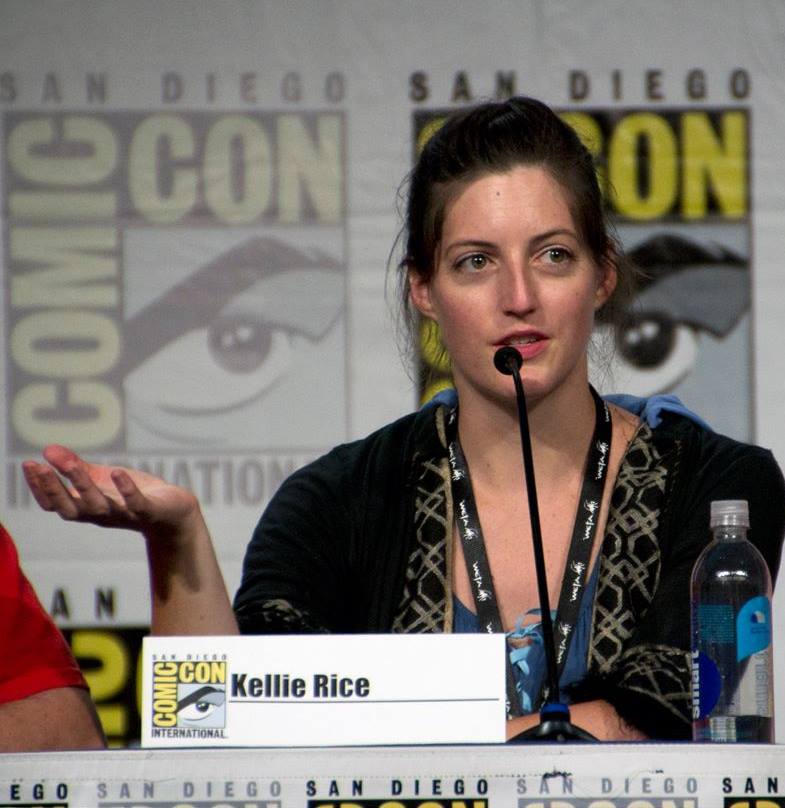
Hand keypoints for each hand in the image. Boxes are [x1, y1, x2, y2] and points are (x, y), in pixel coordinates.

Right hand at [22, 445, 198, 540]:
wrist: (174, 514)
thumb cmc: (133, 496)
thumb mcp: (102, 479)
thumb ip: (76, 467)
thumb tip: (48, 449)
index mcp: (87, 508)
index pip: (55, 504)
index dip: (40, 488)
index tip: (29, 465)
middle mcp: (101, 515)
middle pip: (71, 509)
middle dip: (53, 489)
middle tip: (39, 466)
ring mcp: (125, 515)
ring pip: (99, 505)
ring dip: (84, 485)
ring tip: (72, 464)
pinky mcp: (150, 511)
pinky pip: (136, 504)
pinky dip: (127, 490)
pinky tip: (118, 472)